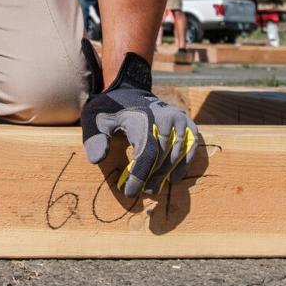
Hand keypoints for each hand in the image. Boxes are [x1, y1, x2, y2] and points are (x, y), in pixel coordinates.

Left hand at [82, 52, 201, 198]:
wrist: (131, 92)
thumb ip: (95, 138)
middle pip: (162, 157)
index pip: (146, 153)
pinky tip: (172, 178)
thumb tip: (97, 159)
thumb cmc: (112, 110)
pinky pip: (190, 149)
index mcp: (143, 118)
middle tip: (142, 192)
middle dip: (152, 178)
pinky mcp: (189, 124)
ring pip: (177, 156)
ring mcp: (180, 121)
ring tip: (153, 188)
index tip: (130, 193)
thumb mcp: (96, 120)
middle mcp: (165, 118)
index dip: (139, 176)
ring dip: (166, 175)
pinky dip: (182, 165)